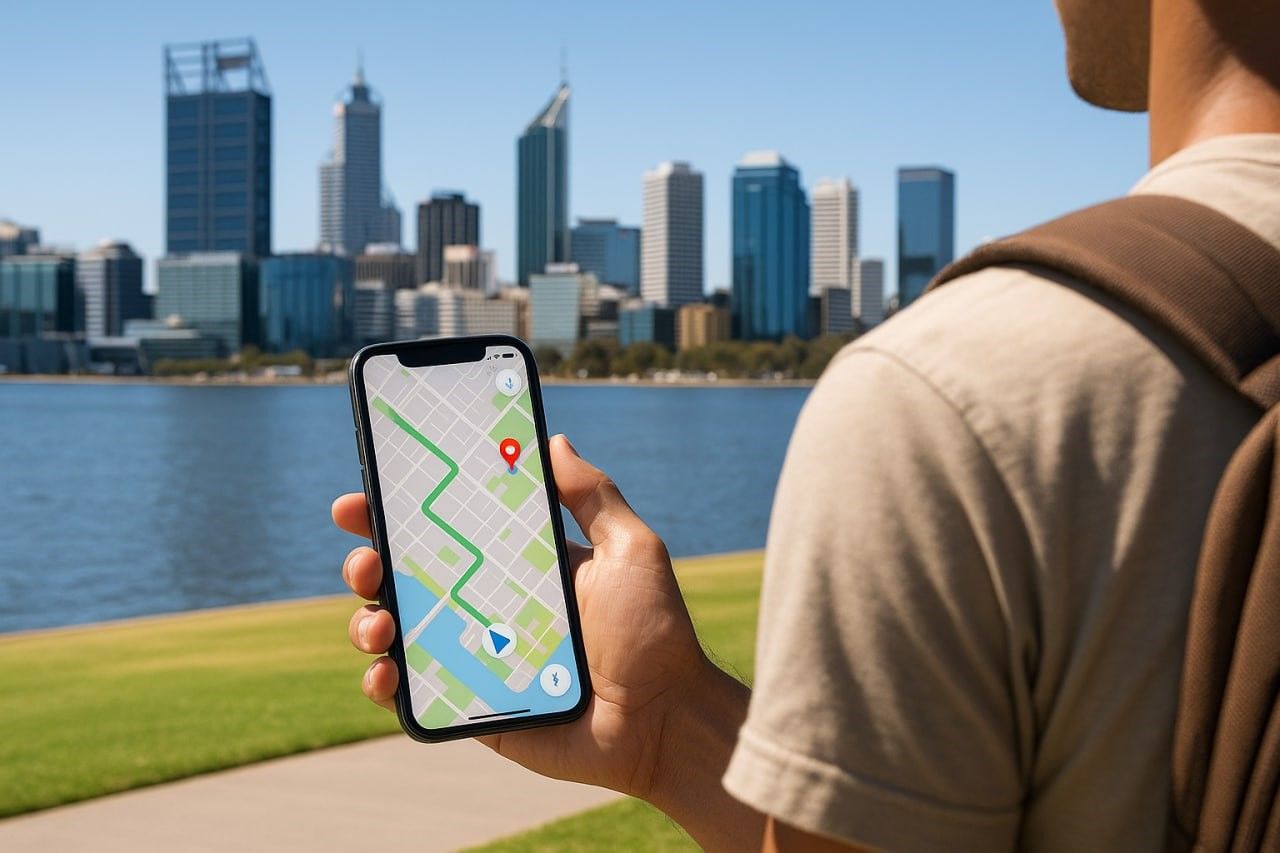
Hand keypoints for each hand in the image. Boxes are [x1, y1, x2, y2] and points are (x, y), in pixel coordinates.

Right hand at [332, 434, 714, 799]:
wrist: (664, 720)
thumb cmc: (655, 632)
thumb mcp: (630, 550)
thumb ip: (593, 496)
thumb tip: (551, 439)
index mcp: (519, 564)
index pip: (449, 528)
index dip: (402, 510)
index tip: (368, 490)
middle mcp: (488, 605)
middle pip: (407, 576)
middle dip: (368, 561)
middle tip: (364, 558)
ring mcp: (474, 656)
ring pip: (398, 631)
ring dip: (367, 619)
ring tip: (377, 620)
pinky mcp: (472, 706)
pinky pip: (412, 693)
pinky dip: (384, 683)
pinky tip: (385, 674)